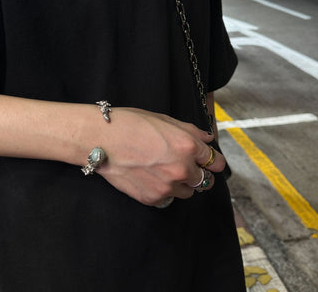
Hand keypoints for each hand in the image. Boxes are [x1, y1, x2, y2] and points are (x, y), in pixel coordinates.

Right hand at [96, 108, 225, 206]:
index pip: (216, 161)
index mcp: (187, 146)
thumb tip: (207, 139)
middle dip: (198, 173)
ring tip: (164, 171)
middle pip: (205, 181)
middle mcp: (182, 168)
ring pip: (188, 192)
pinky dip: (164, 191)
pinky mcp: (152, 198)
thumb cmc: (130, 124)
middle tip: (185, 165)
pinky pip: (168, 199)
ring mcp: (167, 186)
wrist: (101, 140)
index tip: (209, 161)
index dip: (213, 160)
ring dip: (182, 184)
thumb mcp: (164, 119)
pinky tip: (151, 178)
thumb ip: (190, 131)